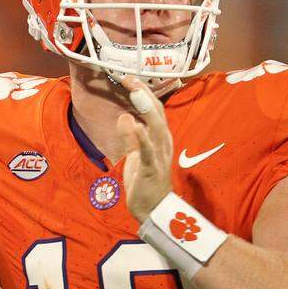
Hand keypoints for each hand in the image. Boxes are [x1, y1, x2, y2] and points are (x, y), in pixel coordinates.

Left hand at [117, 76, 173, 221]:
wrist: (152, 210)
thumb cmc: (146, 181)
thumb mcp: (134, 154)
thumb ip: (129, 136)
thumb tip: (125, 116)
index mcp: (160, 138)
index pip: (154, 110)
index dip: (143, 93)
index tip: (129, 79)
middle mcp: (163, 143)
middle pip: (157, 113)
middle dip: (144, 94)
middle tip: (129, 78)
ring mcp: (159, 155)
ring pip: (156, 127)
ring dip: (146, 108)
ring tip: (135, 92)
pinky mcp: (152, 168)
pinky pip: (148, 151)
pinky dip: (142, 137)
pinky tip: (135, 124)